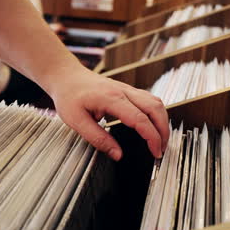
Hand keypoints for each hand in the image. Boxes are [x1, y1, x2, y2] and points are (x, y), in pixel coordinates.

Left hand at [47, 68, 168, 160]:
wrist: (66, 75)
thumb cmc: (68, 96)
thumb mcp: (77, 121)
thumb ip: (98, 139)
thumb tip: (117, 154)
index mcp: (111, 99)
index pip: (140, 119)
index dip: (152, 138)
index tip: (155, 153)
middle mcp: (123, 91)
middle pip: (155, 109)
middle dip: (163, 131)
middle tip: (161, 150)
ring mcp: (127, 89)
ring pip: (155, 102)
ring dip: (162, 122)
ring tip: (160, 141)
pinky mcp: (127, 90)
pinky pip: (149, 100)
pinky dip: (156, 114)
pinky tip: (153, 126)